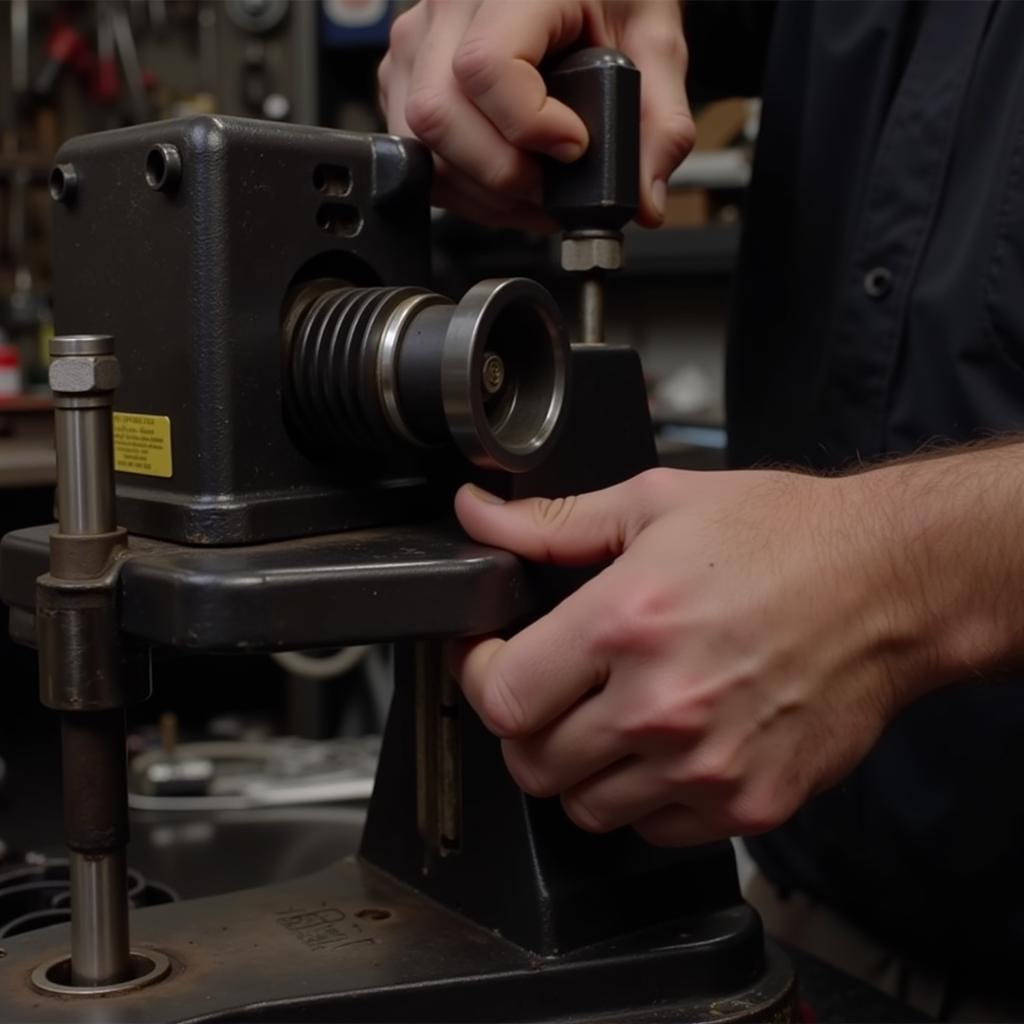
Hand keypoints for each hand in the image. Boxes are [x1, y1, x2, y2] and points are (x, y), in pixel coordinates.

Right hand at [379, 0, 693, 229]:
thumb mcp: (655, 41)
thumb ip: (661, 122)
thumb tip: (644, 201)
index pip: (487, 65)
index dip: (529, 127)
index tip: (574, 146)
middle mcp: (449, 5)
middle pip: (439, 114)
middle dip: (501, 174)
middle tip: (552, 187)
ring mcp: (418, 41)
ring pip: (421, 142)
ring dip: (480, 190)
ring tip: (534, 191)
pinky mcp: (405, 75)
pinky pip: (416, 151)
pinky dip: (460, 185)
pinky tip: (503, 180)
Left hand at [450, 468, 935, 846]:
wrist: (891, 581)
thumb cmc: (784, 537)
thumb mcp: (656, 505)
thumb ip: (553, 523)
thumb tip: (477, 515)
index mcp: (625, 623)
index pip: (501, 695)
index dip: (481, 674)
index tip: (493, 658)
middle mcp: (660, 705)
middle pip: (532, 763)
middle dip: (526, 724)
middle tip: (550, 689)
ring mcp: (707, 766)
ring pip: (585, 808)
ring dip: (580, 767)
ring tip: (608, 717)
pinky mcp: (749, 803)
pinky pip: (654, 829)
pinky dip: (641, 797)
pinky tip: (663, 747)